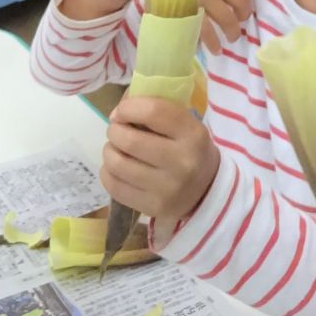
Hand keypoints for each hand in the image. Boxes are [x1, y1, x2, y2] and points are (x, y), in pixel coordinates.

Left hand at [101, 95, 220, 224]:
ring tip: (116, 149)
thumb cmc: (189, 149)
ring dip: (109, 151)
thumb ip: (156, 110)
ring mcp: (167, 189)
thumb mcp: (186, 125)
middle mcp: (183, 162)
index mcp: (193, 135)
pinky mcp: (153, 208)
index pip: (153, 111)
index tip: (121, 112)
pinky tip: (116, 168)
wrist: (208, 192)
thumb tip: (119, 108)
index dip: (128, 107)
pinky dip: (108, 173)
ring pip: (117, 164)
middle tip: (117, 131)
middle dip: (114, 131)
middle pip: (129, 140)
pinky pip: (114, 186)